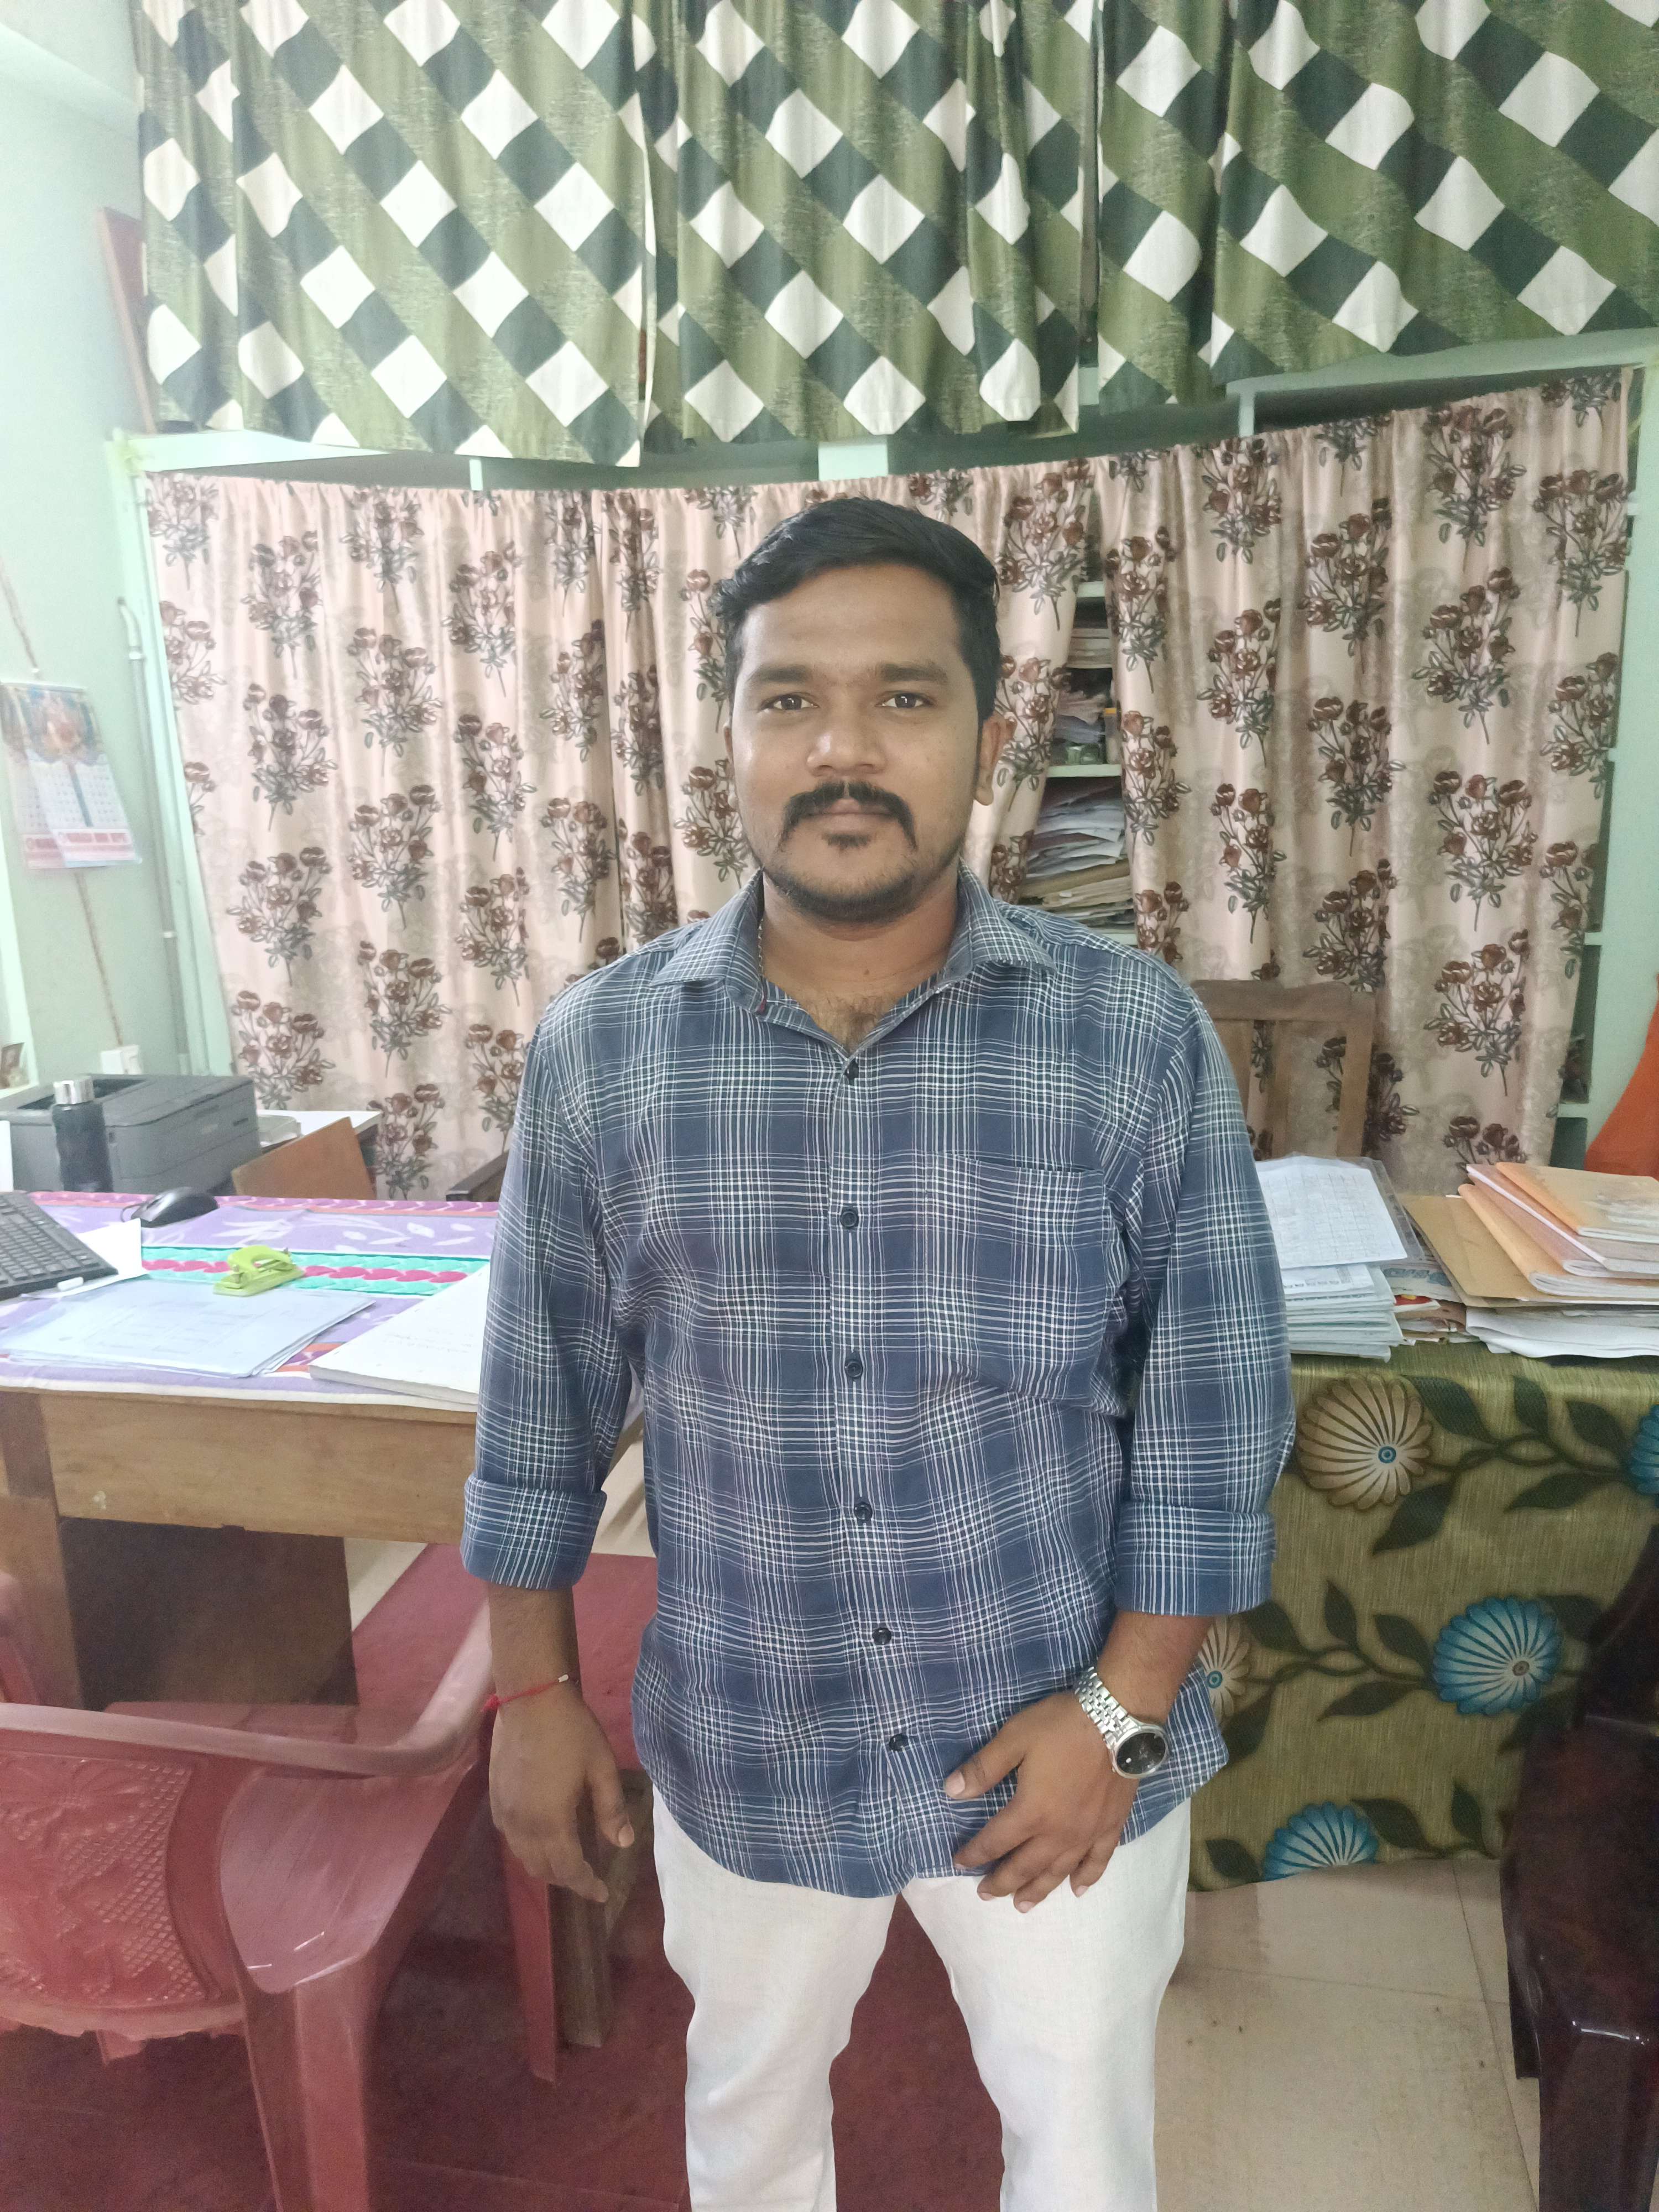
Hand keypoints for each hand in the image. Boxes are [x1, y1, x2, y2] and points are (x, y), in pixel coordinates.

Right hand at [489, 1690, 632, 1903]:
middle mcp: (523, 1825)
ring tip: (567, 1861)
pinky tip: (542, 1836)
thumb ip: (611, 1809)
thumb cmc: (572, 1731)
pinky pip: (510, 1838)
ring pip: (523, 1857)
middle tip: (588, 1877)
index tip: (602, 1895)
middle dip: (567, 1879)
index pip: (569, 1870)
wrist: (530, 1699)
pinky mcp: (494, 1799)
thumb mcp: (602, 1767)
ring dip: (545, 1866)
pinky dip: (527, 1848)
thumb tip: (622, 1844)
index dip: (586, 1886)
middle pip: (543, 1869)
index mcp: (552, 1821)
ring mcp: (505, 1812)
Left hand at [944, 1691, 1136, 1910]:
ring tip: (1022, 1905)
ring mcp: (1087, 1833)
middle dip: (1002, 1882)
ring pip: (1058, 1872)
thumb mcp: (1014, 1738)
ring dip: (1038, 1890)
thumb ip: (983, 1768)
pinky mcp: (1111, 1826)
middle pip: (1025, 1866)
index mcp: (1031, 1812)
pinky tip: (1078, 1890)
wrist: (1118, 1720)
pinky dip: (1086, 1878)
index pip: (996, 1841)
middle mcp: (1058, 1833)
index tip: (959, 1862)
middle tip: (985, 1894)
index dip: (975, 1853)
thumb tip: (949, 1792)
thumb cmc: (1062, 1727)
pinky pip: (1097, 1861)